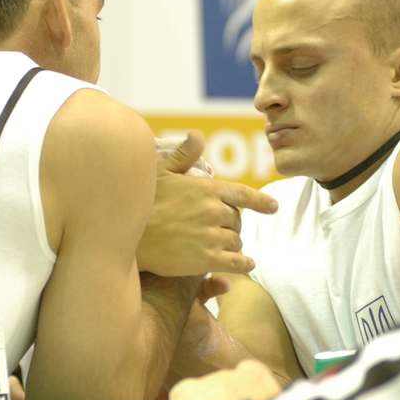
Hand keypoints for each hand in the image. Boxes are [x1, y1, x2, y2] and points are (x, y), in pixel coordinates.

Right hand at [137, 131, 277, 275]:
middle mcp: (213, 210)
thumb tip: (197, 135)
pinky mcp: (206, 259)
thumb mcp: (160, 173)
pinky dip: (243, 264)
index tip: (273, 207)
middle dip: (230, 225)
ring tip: (218, 246)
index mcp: (206, 188)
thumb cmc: (141, 203)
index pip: (242, 194)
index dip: (261, 201)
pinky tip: (245, 264)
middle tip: (216, 230)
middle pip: (237, 220)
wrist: (126, 237)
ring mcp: (211, 236)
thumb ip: (183, 156)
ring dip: (232, 244)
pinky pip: (236, 263)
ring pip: (236, 241)